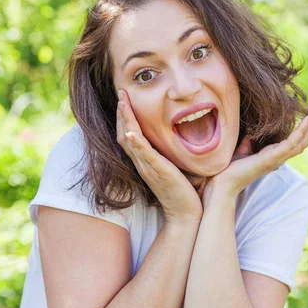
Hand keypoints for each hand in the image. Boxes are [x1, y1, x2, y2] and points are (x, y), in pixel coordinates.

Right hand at [116, 90, 202, 226]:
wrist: (186, 214)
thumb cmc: (185, 191)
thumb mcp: (176, 167)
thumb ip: (174, 152)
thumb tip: (184, 135)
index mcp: (146, 161)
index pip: (130, 135)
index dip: (126, 117)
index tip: (126, 99)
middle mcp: (142, 163)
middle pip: (124, 133)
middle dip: (122, 112)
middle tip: (121, 92)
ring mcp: (148, 167)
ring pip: (130, 139)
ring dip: (125, 119)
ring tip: (122, 102)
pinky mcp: (157, 171)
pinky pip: (143, 155)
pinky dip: (136, 142)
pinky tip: (131, 130)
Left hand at [201, 104, 307, 205]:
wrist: (223, 183)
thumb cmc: (230, 168)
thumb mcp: (242, 149)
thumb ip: (249, 142)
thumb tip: (250, 133)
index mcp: (273, 155)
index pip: (295, 142)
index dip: (304, 129)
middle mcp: (278, 158)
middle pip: (302, 141)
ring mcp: (276, 159)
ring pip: (301, 142)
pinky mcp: (271, 159)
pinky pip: (291, 143)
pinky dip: (301, 131)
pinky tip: (307, 120)